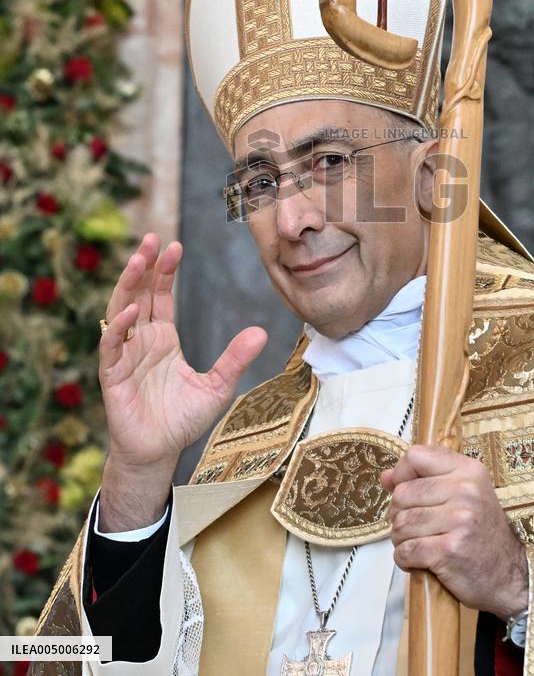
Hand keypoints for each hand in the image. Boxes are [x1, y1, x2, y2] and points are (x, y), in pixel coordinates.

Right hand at [98, 232, 266, 529]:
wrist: (159, 454)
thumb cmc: (183, 421)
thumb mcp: (217, 386)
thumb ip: (235, 359)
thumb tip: (262, 331)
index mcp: (162, 338)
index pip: (160, 296)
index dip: (164, 271)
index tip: (174, 246)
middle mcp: (141, 341)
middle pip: (138, 294)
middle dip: (144, 266)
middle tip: (152, 239)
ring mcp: (124, 356)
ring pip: (120, 311)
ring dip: (128, 285)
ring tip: (139, 260)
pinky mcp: (112, 375)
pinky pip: (112, 346)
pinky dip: (120, 327)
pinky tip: (132, 310)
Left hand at [381, 445, 528, 619]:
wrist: (509, 576)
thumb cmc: (480, 533)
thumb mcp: (463, 495)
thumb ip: (424, 480)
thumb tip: (385, 477)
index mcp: (468, 470)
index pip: (416, 456)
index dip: (402, 474)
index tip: (406, 493)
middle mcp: (465, 491)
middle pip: (402, 493)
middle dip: (398, 515)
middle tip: (413, 528)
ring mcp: (459, 520)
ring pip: (400, 523)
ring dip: (401, 539)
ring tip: (417, 544)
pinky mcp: (449, 551)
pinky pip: (406, 550)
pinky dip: (404, 559)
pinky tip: (418, 561)